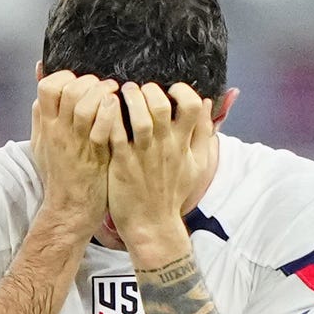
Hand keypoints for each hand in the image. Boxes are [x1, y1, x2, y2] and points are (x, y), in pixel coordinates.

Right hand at [30, 71, 120, 233]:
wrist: (70, 209)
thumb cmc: (60, 174)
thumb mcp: (41, 141)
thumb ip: (41, 113)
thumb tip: (40, 81)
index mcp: (47, 126)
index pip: (47, 87)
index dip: (64, 76)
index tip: (77, 81)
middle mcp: (59, 131)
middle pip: (67, 90)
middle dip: (88, 81)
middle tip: (102, 85)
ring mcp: (77, 143)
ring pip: (84, 104)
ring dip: (102, 92)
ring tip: (113, 92)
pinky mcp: (95, 155)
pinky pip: (102, 127)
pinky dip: (110, 111)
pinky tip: (117, 106)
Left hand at [106, 82, 212, 262]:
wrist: (152, 225)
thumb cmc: (173, 193)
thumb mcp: (198, 165)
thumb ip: (203, 134)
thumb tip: (205, 103)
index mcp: (184, 145)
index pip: (191, 107)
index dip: (182, 91)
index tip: (171, 90)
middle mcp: (165, 147)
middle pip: (161, 106)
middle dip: (150, 90)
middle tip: (140, 89)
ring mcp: (143, 155)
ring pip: (139, 117)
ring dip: (130, 99)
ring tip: (123, 92)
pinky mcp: (122, 164)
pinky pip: (116, 134)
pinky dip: (111, 118)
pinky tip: (108, 110)